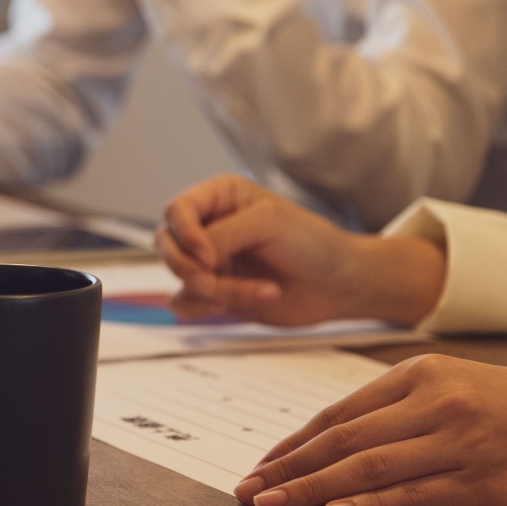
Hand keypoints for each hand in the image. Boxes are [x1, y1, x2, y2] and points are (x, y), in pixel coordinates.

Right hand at [156, 174, 444, 326]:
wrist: (339, 285)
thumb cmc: (313, 244)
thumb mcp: (268, 223)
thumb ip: (222, 234)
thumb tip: (193, 257)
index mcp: (219, 198)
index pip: (176, 210)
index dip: (186, 234)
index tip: (208, 254)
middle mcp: (209, 227)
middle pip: (167, 244)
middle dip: (191, 267)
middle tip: (216, 279)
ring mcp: (209, 261)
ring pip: (178, 276)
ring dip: (211, 290)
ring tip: (256, 290)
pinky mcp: (213, 291)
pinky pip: (185, 302)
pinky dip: (207, 307)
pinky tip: (242, 301)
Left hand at [234, 354, 506, 505]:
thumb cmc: (491, 401)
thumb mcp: (439, 384)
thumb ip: (383, 408)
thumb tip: (314, 442)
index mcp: (416, 375)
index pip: (337, 414)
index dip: (292, 444)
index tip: (257, 467)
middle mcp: (434, 405)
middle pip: (344, 440)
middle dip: (289, 468)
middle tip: (248, 491)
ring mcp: (459, 443)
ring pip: (371, 468)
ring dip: (314, 489)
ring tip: (274, 505)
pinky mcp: (483, 482)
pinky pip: (416, 495)